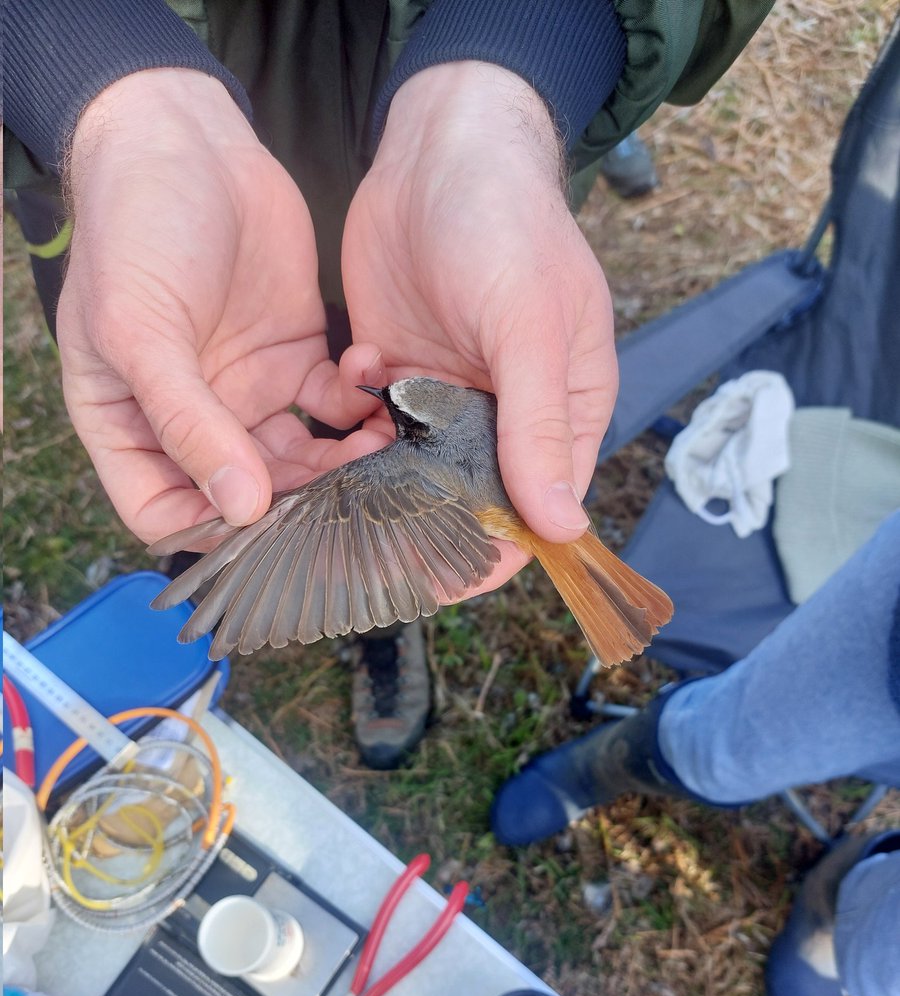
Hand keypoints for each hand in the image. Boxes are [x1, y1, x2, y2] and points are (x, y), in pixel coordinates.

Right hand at [58, 68, 388, 543]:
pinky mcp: (297, 358)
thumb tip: (240, 508)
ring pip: (300, 460)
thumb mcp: (140, 332)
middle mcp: (194, 419)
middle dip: (297, 503)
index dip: (207, 533)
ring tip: (379, 452)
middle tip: (348, 500)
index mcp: (132, 425)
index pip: (163, 512)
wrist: (185, 140)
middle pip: (245, 494)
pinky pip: (333, 408)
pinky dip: (359, 413)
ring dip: (339, 465)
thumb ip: (187, 422)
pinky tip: (380, 400)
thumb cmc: (135, 231)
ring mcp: (248, 391)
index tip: (263, 528)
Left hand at [342, 62, 617, 588]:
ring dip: (377, 476)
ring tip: (342, 474)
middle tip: (367, 549)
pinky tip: (356, 374)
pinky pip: (370, 424)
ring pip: (409, 472)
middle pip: (465, 501)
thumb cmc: (510, 225)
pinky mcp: (396, 372)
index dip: (491, 551)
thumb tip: (563, 526)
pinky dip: (356, 416)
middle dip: (420, 524)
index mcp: (559, 414)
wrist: (441, 145)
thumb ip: (540, 428)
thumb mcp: (530, 328)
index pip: (533, 509)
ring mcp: (445, 397)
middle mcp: (502, 417)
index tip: (440, 581)